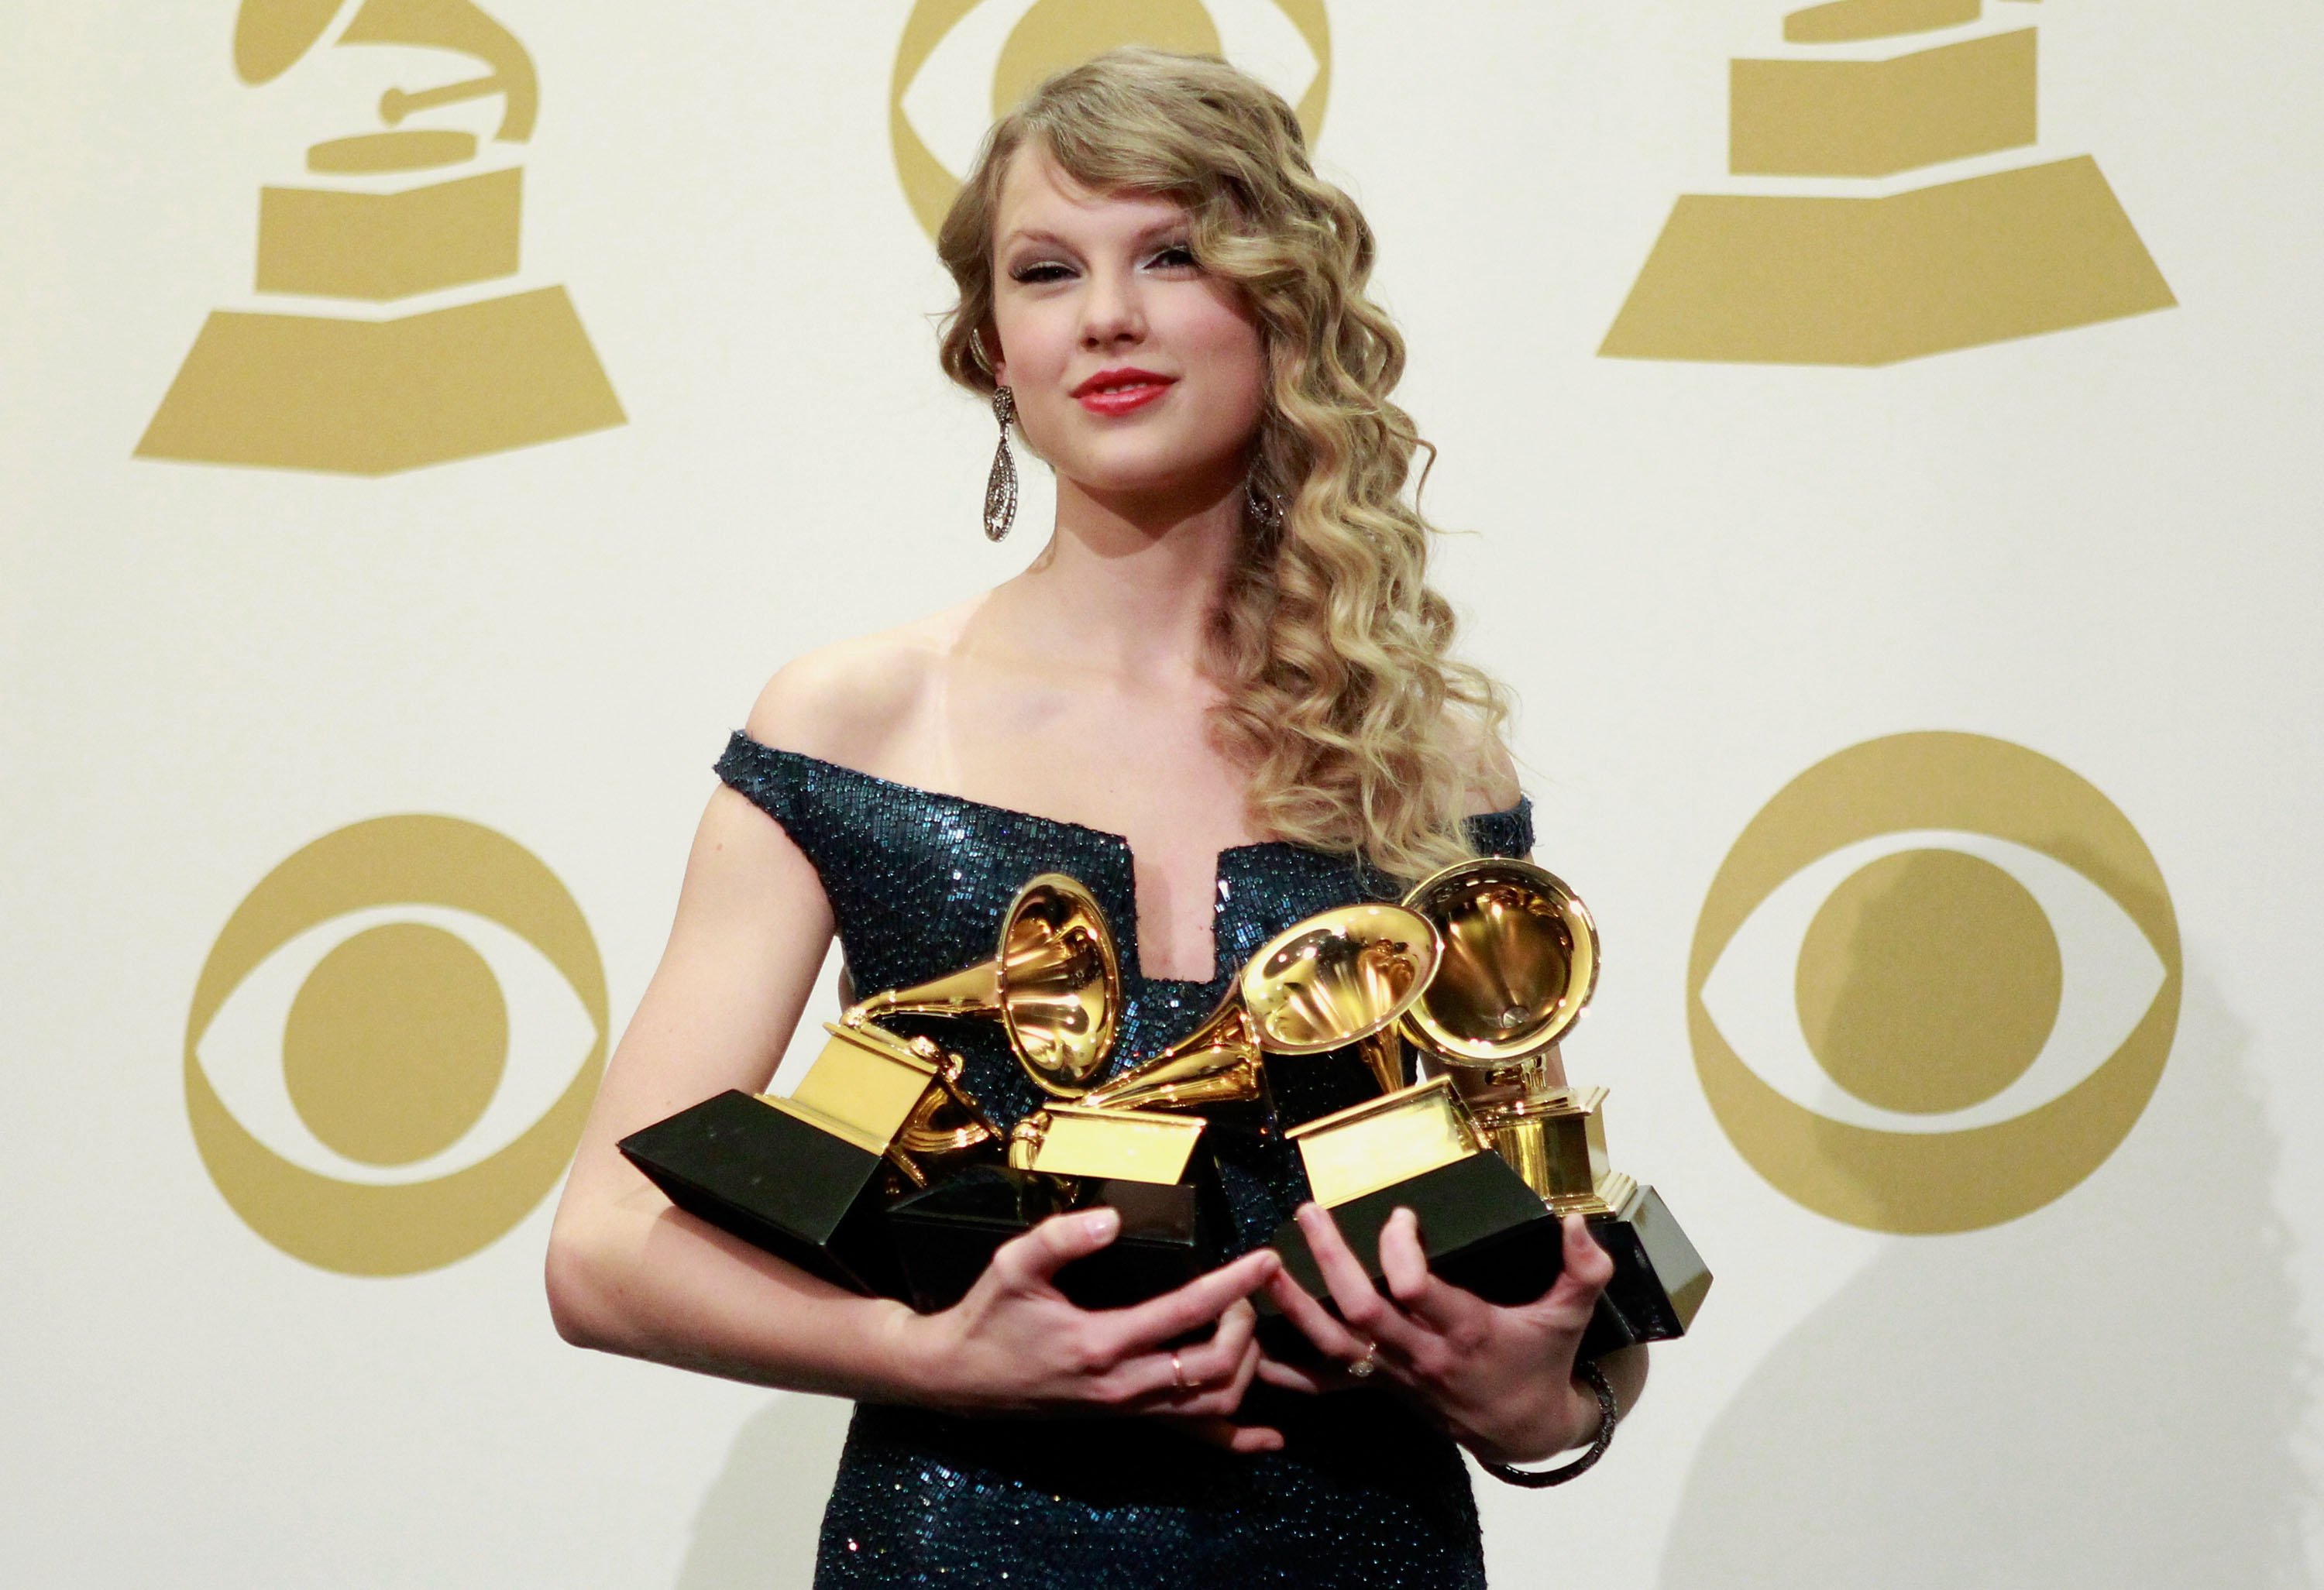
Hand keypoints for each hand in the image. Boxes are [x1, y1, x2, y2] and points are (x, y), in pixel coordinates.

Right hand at [894, 1205, 1286, 1453]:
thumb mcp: (1012, 1266)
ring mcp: (1127, 1410)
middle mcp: (1122, 1386)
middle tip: (1244, 1292)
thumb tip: (1113, 1219)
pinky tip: (1272, 1437)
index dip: (1232, 1285)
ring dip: (1245, 1368)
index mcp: (1100, 1344)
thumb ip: (1060, 1237)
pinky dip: (1237, 1439)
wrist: (959, 1378)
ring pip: (1212, 1407)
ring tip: (1245, 1329)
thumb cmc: (988, 1317)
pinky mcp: (1126, 1420)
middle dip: (1244, 1326)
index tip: (1264, 1259)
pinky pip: (1192, 1439)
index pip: (1185, 1313)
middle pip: (1215, 1369)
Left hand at [1261, 1202, 1613, 1464]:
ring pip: (1333, 1344)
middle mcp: (1421, 1353)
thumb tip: (1578, 1220)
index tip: (1401, 1212)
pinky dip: (1286, 1370)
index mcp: (1465, 1330)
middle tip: (1308, 1212)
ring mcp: (1394, 1374)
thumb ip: (1584, 1269)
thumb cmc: (1542, 1359)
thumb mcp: (1572, 1315)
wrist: (1523, 1430)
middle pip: (1362, 1309)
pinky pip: (1325, 1383)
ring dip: (1293, 1306)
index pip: (1417, 1290)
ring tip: (1262, 1264)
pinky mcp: (1379, 1386)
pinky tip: (1250, 1348)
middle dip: (1330, 1260)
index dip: (1401, 1248)